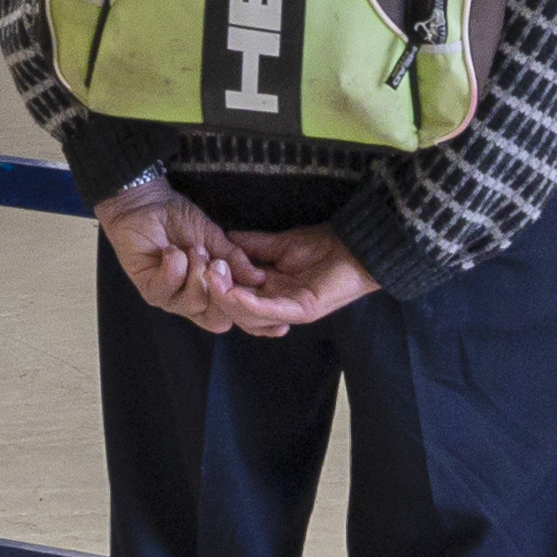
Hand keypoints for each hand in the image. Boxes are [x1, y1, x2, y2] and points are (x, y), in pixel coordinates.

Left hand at [99, 188, 254, 329]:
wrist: (148, 202)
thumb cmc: (179, 220)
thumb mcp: (215, 239)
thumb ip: (235, 260)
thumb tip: (259, 278)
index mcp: (207, 293)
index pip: (229, 316)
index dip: (239, 301)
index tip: (239, 272)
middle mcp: (188, 301)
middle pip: (216, 320)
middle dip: (220, 286)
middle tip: (215, 260)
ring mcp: (168, 298)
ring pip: (194, 302)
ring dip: (196, 270)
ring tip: (191, 249)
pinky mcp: (148, 289)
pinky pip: (168, 288)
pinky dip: (175, 264)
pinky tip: (170, 250)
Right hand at [216, 226, 376, 329]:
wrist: (356, 247)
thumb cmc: (322, 245)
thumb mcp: (278, 243)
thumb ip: (250, 245)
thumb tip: (221, 240)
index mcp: (267, 291)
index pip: (232, 295)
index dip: (213, 282)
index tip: (200, 262)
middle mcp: (274, 306)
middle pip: (234, 311)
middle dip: (215, 293)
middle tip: (205, 270)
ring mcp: (287, 311)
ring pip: (247, 316)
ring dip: (226, 298)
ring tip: (214, 276)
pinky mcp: (301, 311)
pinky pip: (269, 312)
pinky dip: (248, 305)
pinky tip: (234, 292)